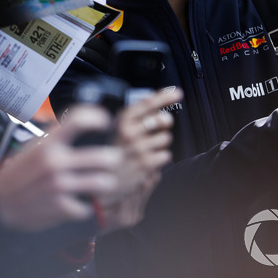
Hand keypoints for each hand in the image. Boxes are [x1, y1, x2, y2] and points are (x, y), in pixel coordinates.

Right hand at [0, 105, 122, 232]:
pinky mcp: (60, 207)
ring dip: (105, 183)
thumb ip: (58, 138)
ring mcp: (59, 185)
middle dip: (113, 160)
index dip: (97, 117)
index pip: (79, 120)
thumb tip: (87, 124)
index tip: (106, 121)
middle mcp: (55, 162)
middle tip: (112, 161)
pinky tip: (76, 203)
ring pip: (104, 183)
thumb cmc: (20, 172)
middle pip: (104, 157)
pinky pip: (88, 207)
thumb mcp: (35, 147)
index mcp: (48, 143)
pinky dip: (84, 207)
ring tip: (101, 183)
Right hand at [99, 87, 179, 232]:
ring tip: (148, 148)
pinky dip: (161, 157)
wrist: (100, 185)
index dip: (164, 97)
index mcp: (121, 122)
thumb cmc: (111, 155)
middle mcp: (129, 133)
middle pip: (162, 119)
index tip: (177, 93)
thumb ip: (135, 119)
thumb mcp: (117, 131)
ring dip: (161, 142)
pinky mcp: (145, 165)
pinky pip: (166, 155)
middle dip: (165, 122)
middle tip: (160, 126)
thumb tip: (158, 107)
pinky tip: (149, 160)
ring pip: (166, 138)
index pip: (146, 104)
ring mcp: (138, 149)